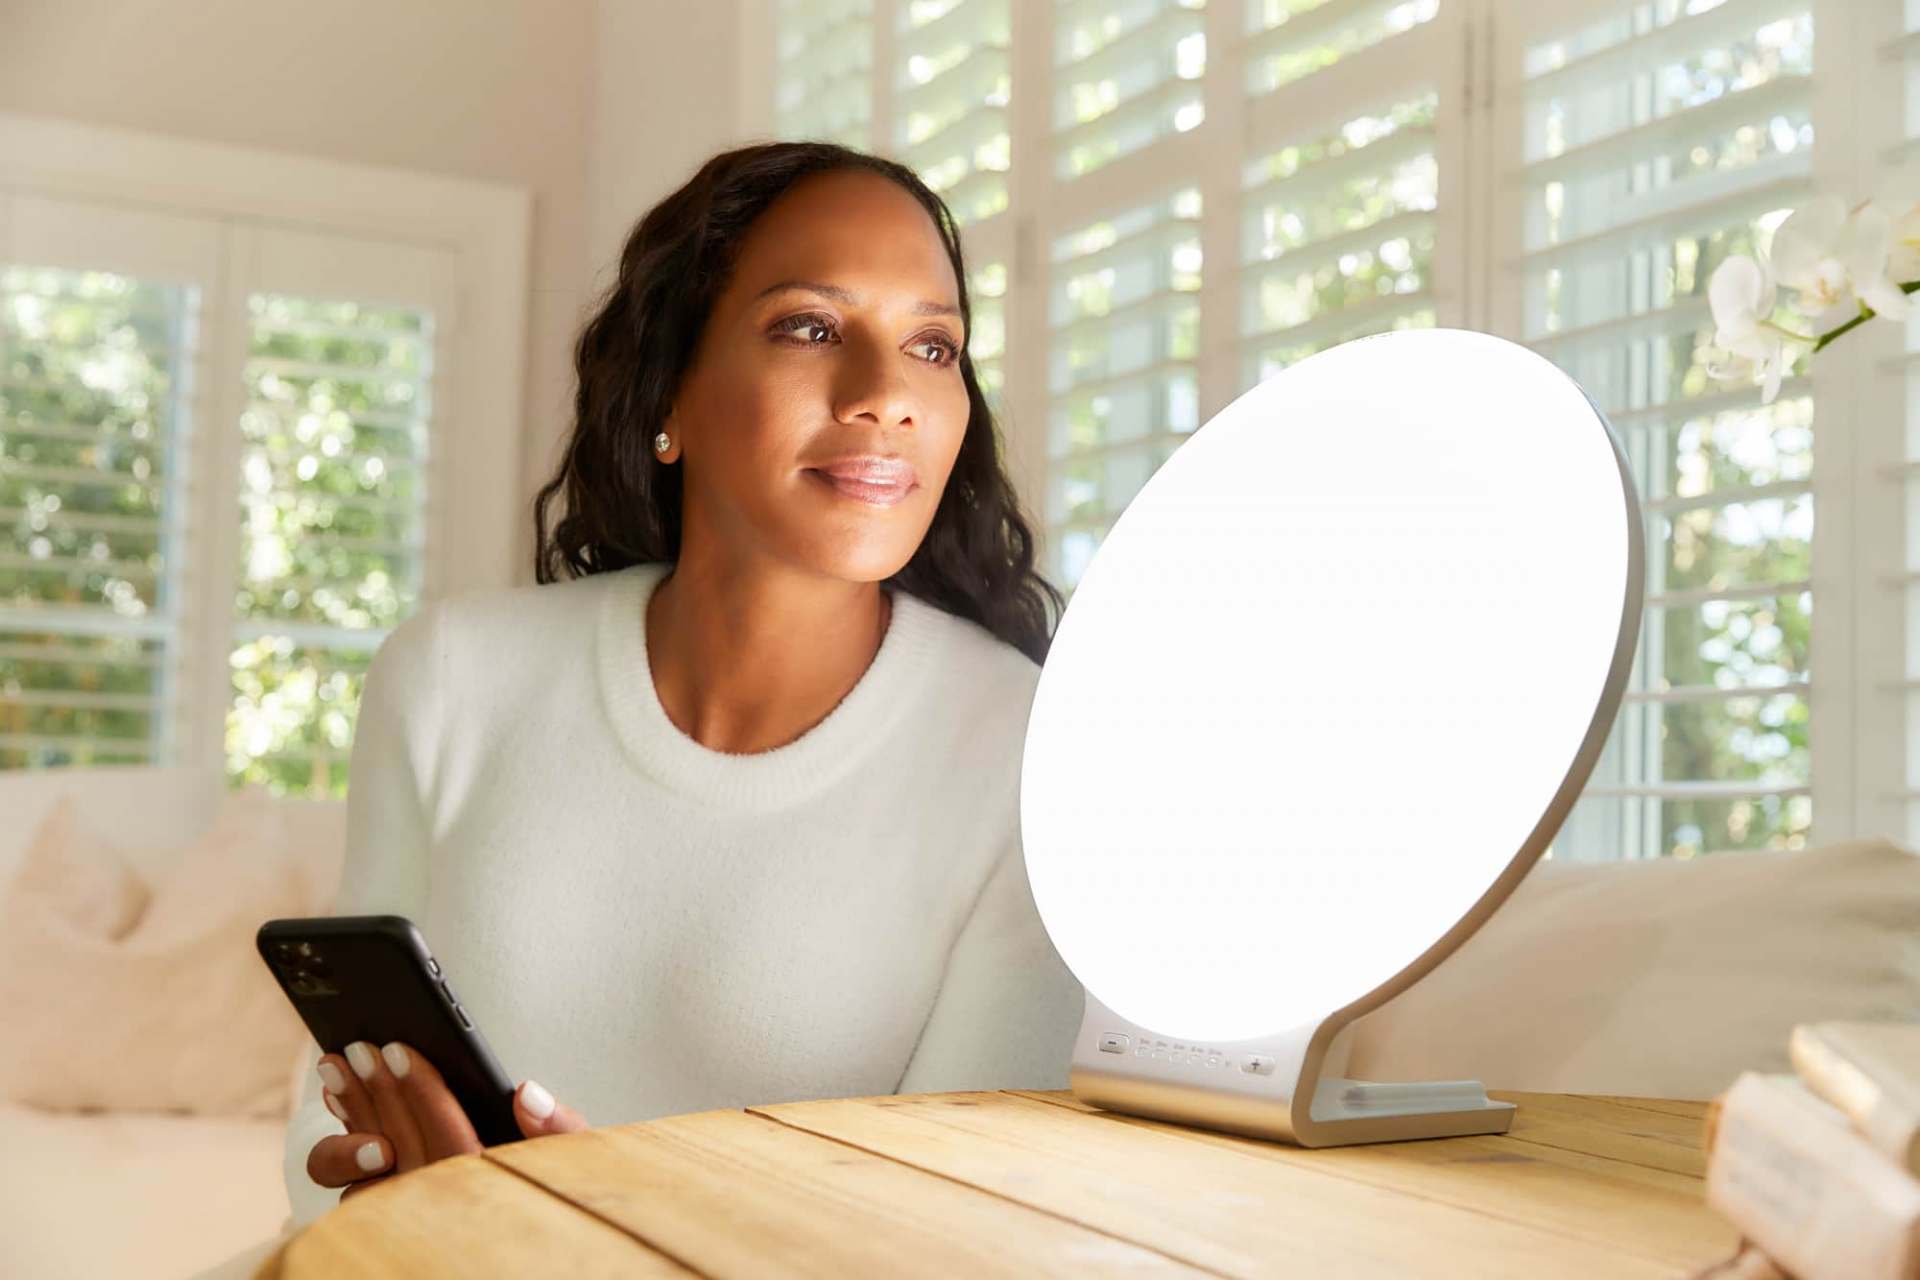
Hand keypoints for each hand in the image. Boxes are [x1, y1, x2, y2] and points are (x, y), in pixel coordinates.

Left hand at [304, 1040, 587, 1198]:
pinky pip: (350, 1190)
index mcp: (490, 1191)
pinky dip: (339, 1148)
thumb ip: (559, 1127)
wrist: (517, 1236)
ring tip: (337, 1066)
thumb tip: (526, 1093)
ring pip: (365, 1173)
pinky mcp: (383, 1223)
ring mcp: (410, 1220)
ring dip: (352, 1113)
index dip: (423, 1094)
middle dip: (379, 1091)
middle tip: (362, 1047)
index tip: (402, 1052)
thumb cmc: (544, 1182)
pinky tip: (338, 1104)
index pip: (450, 1143)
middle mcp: (445, 1212)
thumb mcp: (571, 1155)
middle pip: (401, 1149)